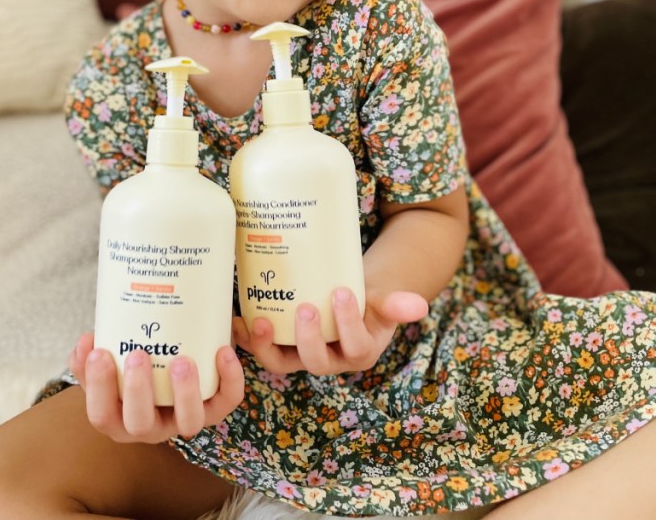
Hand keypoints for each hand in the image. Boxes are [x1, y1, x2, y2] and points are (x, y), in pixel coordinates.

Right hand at [68, 333, 244, 443]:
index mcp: (120, 417)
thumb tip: (86, 341)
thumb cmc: (135, 367)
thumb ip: (92, 356)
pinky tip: (223, 351)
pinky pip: (226, 400)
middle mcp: (151, 427)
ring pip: (188, 422)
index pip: (102, 415)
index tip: (98, 351)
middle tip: (137, 355)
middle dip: (137, 391)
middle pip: (140, 425)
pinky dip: (230, 378)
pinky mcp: (215, 409)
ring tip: (180, 361)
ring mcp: (183, 420)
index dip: (97, 388)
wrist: (172, 364)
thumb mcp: (109, 364)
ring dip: (185, 393)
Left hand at [232, 287, 427, 375]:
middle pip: (316, 361)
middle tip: (305, 308)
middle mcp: (330, 361)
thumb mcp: (382, 300)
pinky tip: (234, 322)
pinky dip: (245, 340)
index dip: (347, 324)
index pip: (355, 345)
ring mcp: (301, 356)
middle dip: (309, 338)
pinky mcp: (280, 348)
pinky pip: (260, 350)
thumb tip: (421, 306)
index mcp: (359, 352)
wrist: (346, 299)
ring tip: (261, 321)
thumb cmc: (367, 301)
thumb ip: (397, 304)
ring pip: (283, 363)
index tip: (341, 292)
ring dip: (268, 346)